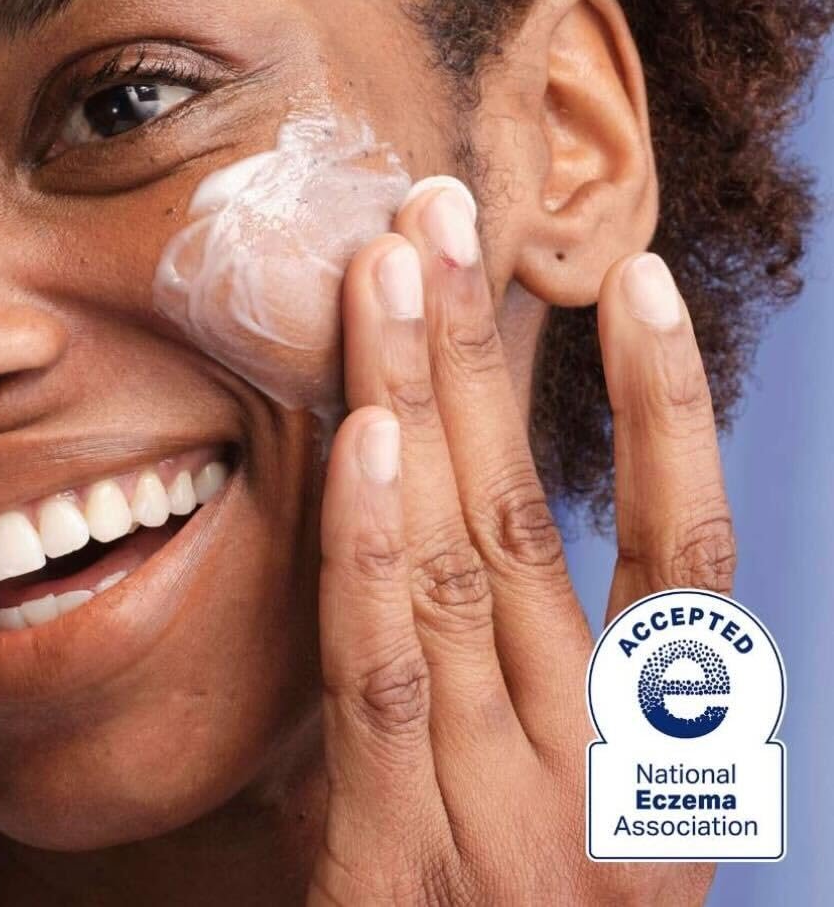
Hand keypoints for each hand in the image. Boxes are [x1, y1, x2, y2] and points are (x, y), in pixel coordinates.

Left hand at [309, 179, 733, 906]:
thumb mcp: (551, 813)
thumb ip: (519, 684)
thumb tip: (447, 518)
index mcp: (654, 759)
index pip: (685, 549)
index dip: (667, 409)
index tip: (636, 280)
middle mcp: (597, 773)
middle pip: (539, 514)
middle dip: (487, 351)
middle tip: (441, 208)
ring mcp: (504, 819)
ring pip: (462, 560)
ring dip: (424, 399)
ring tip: (391, 264)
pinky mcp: (398, 867)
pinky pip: (386, 674)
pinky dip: (374, 545)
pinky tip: (364, 432)